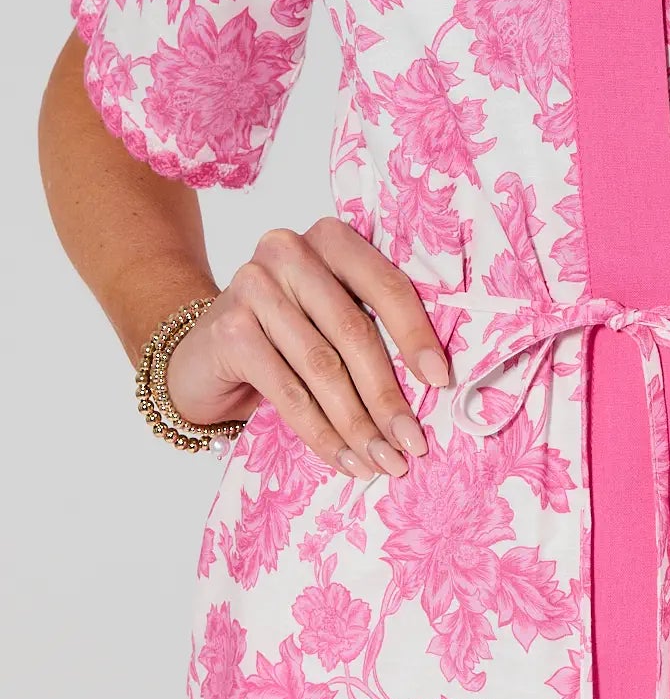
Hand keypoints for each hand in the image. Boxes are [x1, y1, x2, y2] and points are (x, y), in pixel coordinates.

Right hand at [163, 218, 450, 480]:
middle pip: (355, 331)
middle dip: (388, 395)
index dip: (417, 335)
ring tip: (382, 461)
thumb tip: (435, 381)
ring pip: (322, 367)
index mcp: (330, 238)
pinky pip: (288, 392)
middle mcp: (290, 251)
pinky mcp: (230, 330)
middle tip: (412, 442)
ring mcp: (254, 286)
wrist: (200, 355)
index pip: (385, 284)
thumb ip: (372, 324)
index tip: (440, 382)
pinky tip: (342, 459)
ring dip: (358, 424)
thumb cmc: (282, 335)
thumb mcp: (329, 315)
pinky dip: (320, 433)